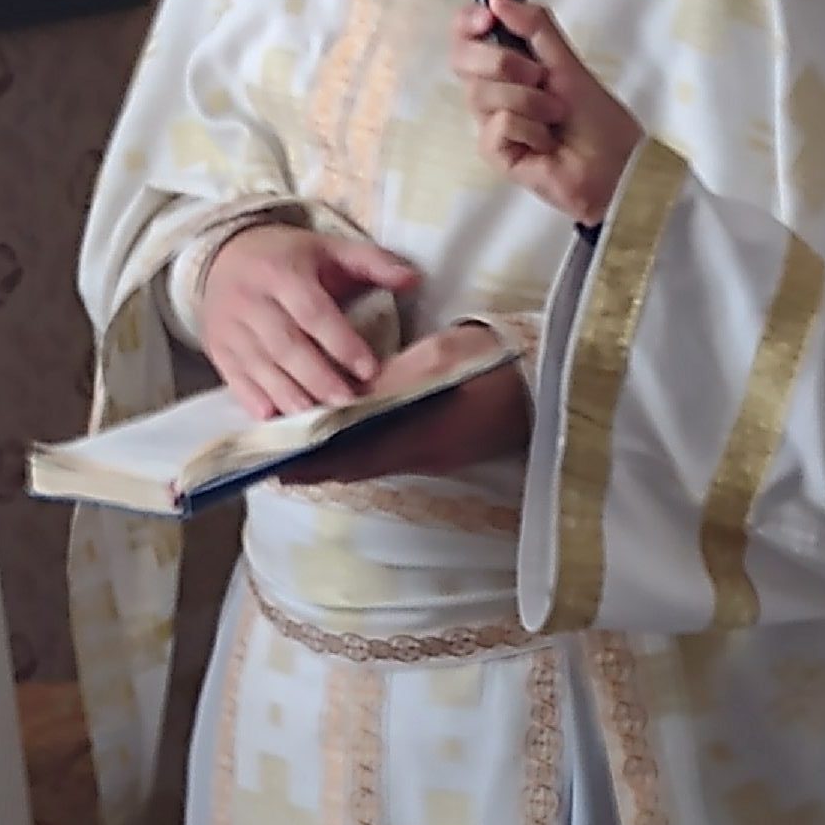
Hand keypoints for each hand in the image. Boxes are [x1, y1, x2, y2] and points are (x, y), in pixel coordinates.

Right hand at [200, 222, 417, 419]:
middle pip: (286, 345)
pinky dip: (254, 400)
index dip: (341, 343)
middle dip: (318, 377)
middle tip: (348, 402)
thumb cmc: (290, 257)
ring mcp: (229, 327)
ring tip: (318, 416)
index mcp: (283, 272)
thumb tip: (414, 280)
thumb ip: (373, 262)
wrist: (224, 254)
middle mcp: (251, 300)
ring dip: (290, 395)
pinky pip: (234, 378)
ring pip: (260, 366)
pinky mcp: (216, 348)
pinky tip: (274, 417)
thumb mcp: (330, 248)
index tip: (369, 369)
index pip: (313, 313)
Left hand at [282, 325, 529, 483]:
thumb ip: (392, 378)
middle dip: (319, 464)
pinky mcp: (444, 448)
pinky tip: (351, 436)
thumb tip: (348, 394)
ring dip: (340, 458)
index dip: (314, 463)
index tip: (276, 464)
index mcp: (421, 437)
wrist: (548, 377)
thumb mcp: (439, 358)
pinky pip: (393, 454)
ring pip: (375, 463)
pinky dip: (364, 449)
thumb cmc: (496, 361)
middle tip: (279, 459)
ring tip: (305, 447)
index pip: (354, 457)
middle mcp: (425, 456)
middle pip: (359, 467)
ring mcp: (437, 456)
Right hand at [451, 0, 642, 229]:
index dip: (468, 23)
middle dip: (501, 61)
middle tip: (539, 75)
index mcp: (508, 68)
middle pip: (461, 60)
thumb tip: (497, 0)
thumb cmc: (597, 120)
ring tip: (555, 114)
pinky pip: (497, 125)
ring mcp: (491, 124)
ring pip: (481, 93)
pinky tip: (546, 143)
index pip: (466, 38)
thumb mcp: (568, 63)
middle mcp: (494, 94)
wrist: (615, 163)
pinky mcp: (495, 154)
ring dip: (528, 99)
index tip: (488, 17)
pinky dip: (529, 128)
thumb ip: (536, 27)